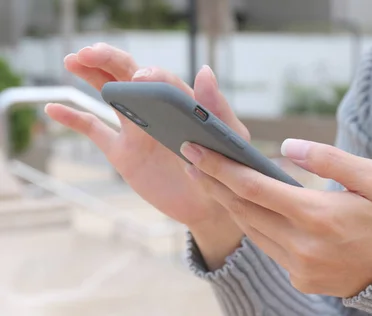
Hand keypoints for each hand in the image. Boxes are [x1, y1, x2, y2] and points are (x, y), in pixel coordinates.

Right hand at [45, 43, 246, 267]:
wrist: (212, 204)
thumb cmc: (227, 168)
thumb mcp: (230, 138)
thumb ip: (217, 109)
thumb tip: (204, 71)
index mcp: (182, 103)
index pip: (162, 80)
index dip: (149, 75)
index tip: (140, 77)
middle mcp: (156, 110)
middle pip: (128, 74)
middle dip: (110, 59)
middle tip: (90, 53)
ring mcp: (137, 129)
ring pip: (109, 93)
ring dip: (91, 74)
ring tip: (73, 60)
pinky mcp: (123, 152)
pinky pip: (94, 130)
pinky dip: (73, 118)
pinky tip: (54, 108)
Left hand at [180, 138, 371, 296]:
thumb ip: (330, 159)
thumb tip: (288, 146)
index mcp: (318, 216)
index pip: (254, 187)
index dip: (221, 167)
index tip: (196, 150)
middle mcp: (302, 245)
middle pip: (243, 209)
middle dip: (214, 183)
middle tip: (192, 159)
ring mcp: (299, 267)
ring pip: (251, 230)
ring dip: (229, 203)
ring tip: (211, 178)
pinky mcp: (301, 279)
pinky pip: (268, 247)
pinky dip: (253, 224)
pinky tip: (245, 207)